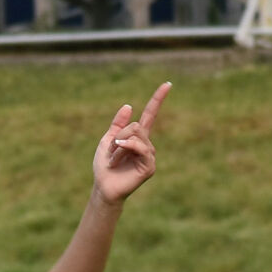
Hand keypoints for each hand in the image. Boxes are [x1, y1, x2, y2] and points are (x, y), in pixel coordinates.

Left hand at [93, 81, 170, 205]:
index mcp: (137, 137)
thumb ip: (118, 124)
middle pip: (136, 125)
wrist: (103, 186)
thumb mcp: (108, 140)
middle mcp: (147, 145)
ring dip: (118, 145)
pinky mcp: (149, 166)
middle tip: (111, 151)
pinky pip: (140, 147)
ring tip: (113, 159)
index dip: (158, 99)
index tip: (167, 84)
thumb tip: (129, 105)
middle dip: (119, 136)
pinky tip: (117, 158)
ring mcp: (149, 155)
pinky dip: (126, 148)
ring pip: (136, 134)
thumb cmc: (105, 166)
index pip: (150, 114)